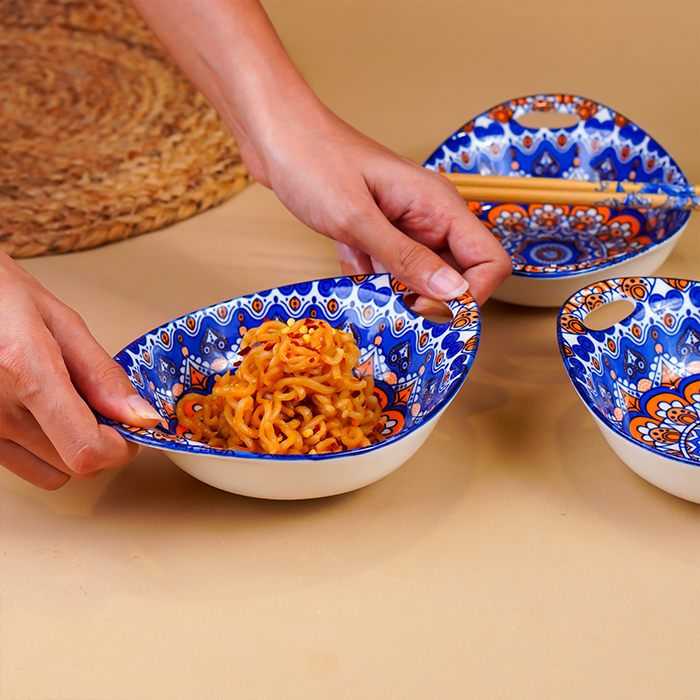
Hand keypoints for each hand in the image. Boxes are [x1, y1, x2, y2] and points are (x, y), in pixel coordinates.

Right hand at [0, 252, 161, 488]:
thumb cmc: (3, 300)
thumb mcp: (62, 323)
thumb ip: (103, 374)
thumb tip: (141, 415)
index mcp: (25, 370)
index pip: (86, 448)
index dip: (120, 446)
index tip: (130, 427)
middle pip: (77, 466)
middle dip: (104, 441)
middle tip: (101, 406)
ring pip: (54, 474)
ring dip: (74, 449)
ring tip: (67, 405)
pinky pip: (26, 468)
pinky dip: (47, 451)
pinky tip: (44, 416)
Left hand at [241, 106, 511, 306]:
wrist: (275, 133)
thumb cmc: (312, 159)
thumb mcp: (357, 218)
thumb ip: (406, 258)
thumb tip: (454, 293)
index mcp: (438, 205)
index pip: (489, 261)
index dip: (470, 295)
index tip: (428, 309)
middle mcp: (428, 217)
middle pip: (455, 275)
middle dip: (426, 299)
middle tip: (391, 309)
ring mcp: (403, 225)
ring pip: (418, 277)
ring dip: (393, 292)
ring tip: (362, 289)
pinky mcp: (379, 232)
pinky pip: (387, 270)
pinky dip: (369, 279)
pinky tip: (347, 268)